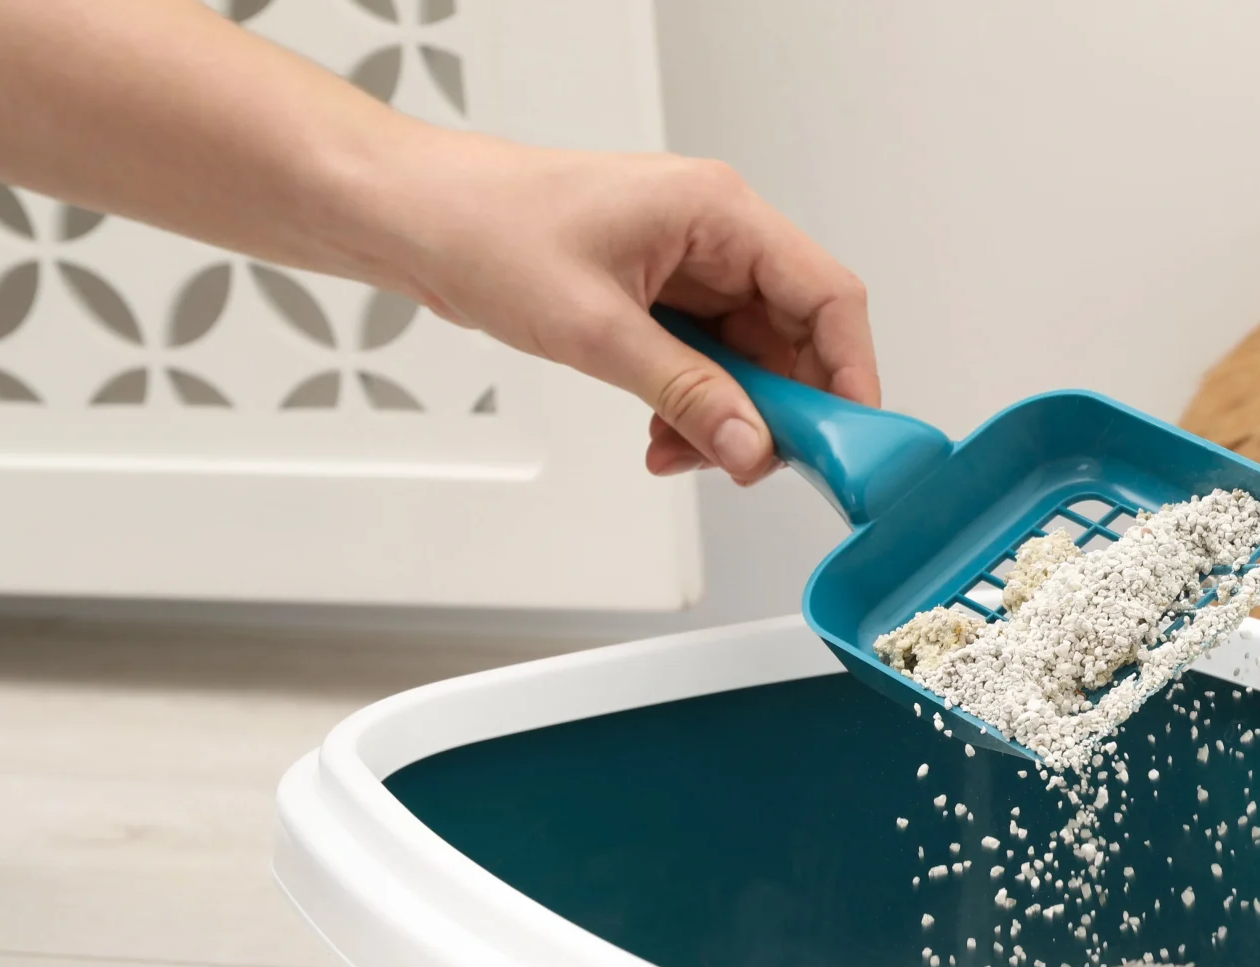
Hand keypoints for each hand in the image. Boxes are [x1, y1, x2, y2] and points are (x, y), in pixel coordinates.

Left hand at [379, 133, 877, 484]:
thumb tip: (752, 446)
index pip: (827, 296)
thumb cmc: (484, 229)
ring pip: (751, 360)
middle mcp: (716, 234)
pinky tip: (660, 435)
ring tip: (679, 451)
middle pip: (796, 336)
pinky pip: (708, 363)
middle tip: (749, 462)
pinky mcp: (661, 295)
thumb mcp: (597, 329)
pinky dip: (694, 407)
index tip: (845, 440)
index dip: (849, 373)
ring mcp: (689, 265)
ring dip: (727, 417)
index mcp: (718, 211)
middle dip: (776, 410)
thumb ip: (687, 393)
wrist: (410, 217)